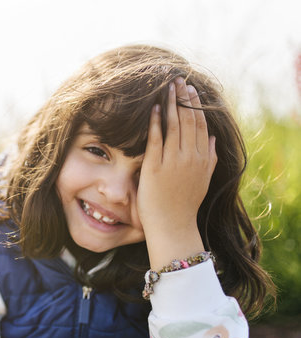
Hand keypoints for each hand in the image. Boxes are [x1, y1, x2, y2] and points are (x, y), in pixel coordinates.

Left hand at [137, 77, 217, 268]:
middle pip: (188, 120)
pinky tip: (155, 108)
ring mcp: (173, 161)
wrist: (172, 226)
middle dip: (184, 98)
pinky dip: (156, 122)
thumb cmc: (184, 205)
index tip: (191, 90)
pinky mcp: (155, 167)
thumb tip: (212, 139)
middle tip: (178, 80)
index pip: (200, 124)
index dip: (195, 105)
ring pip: (174, 125)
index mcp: (202, 159)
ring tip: (167, 87)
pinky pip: (156, 139)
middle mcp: (190, 157)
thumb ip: (209, 159)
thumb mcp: (203, 181)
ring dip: (171, 103)